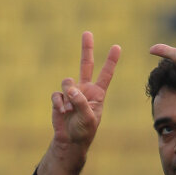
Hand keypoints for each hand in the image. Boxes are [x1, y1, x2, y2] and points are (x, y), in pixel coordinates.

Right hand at [51, 31, 120, 148]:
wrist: (70, 141)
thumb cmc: (84, 131)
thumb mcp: (89, 118)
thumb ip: (81, 102)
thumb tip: (70, 89)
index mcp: (97, 94)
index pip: (106, 75)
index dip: (111, 61)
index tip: (117, 47)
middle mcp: (85, 89)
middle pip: (86, 65)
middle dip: (86, 49)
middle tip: (87, 33)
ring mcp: (72, 93)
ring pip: (67, 82)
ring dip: (68, 96)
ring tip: (69, 110)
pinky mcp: (60, 98)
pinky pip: (57, 94)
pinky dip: (59, 102)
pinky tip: (62, 112)